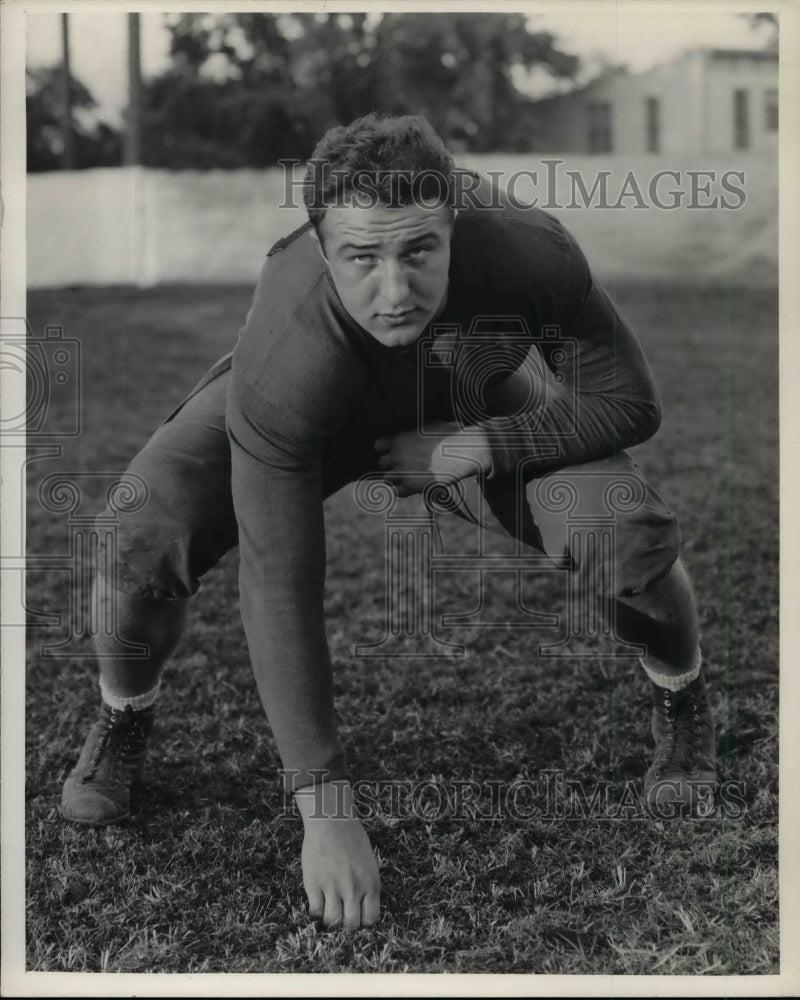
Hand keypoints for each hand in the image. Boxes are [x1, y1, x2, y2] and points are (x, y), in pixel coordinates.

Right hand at [295, 781, 379, 929]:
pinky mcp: (314, 884)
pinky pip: (315, 912)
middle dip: (347, 927)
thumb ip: (367, 886)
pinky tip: (318, 905)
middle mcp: (353, 889)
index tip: (358, 920)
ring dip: (331, 922)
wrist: (331, 821)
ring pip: (333, 922)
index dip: (363, 924)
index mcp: (371, 883)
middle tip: (342, 920)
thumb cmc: (352, 838)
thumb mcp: (369, 862)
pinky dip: (316, 913)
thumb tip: (363, 908)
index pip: (371, 919)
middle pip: (351, 925)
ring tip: (329, 914)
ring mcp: (333, 887)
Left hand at [375, 421, 490, 497]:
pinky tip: (413, 486)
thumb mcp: (430, 426)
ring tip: (409, 477)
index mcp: (400, 438)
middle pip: (382, 463)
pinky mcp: (412, 486)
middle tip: (405, 466)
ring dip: (396, 478)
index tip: (395, 452)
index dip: (386, 450)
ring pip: (387, 479)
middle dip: (392, 465)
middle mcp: (398, 455)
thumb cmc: (452, 435)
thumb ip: (416, 432)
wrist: (465, 450)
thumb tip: (415, 433)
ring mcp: (403, 471)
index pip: (379, 446)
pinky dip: (403, 490)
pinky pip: (397, 492)